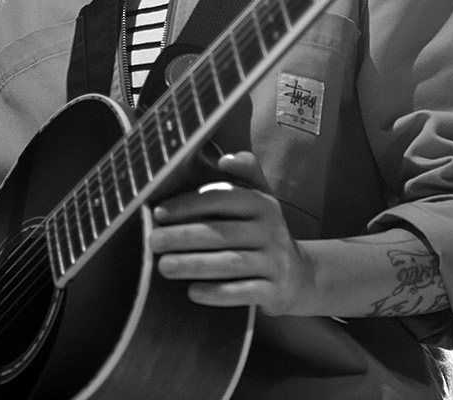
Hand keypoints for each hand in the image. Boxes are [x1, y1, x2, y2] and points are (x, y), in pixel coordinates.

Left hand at [147, 152, 316, 315]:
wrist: (299, 276)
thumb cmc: (263, 233)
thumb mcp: (260, 199)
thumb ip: (245, 173)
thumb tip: (224, 159)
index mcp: (262, 204)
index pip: (223, 199)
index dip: (190, 204)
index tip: (159, 213)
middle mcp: (271, 231)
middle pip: (223, 232)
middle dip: (185, 236)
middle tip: (153, 241)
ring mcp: (275, 262)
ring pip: (231, 263)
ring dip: (195, 264)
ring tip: (164, 267)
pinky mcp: (275, 291)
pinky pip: (244, 292)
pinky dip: (218, 293)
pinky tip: (193, 292)